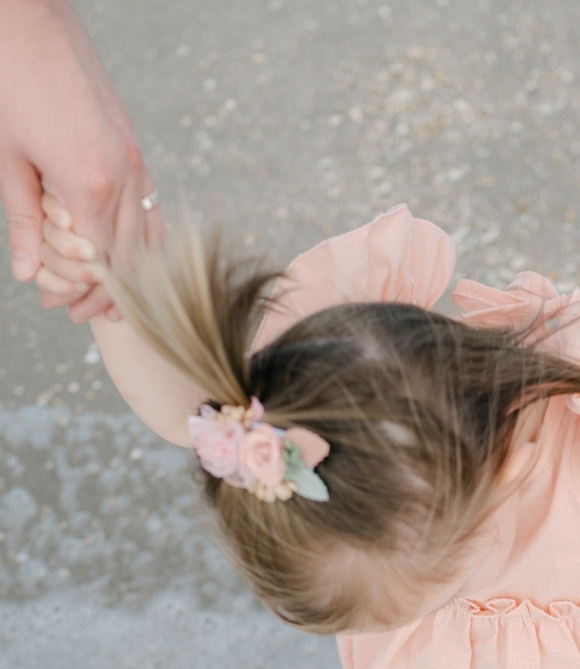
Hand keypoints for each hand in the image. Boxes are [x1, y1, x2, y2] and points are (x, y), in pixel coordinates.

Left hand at [0, 0, 160, 320]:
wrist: (29, 17)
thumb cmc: (6, 79)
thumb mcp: (5, 158)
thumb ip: (23, 220)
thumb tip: (29, 274)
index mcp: (89, 183)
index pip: (99, 263)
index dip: (80, 290)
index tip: (57, 305)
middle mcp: (124, 176)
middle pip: (128, 257)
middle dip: (104, 290)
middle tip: (77, 312)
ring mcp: (135, 160)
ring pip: (146, 236)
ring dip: (126, 270)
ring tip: (103, 292)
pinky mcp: (133, 146)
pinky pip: (148, 207)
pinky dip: (136, 238)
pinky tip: (120, 251)